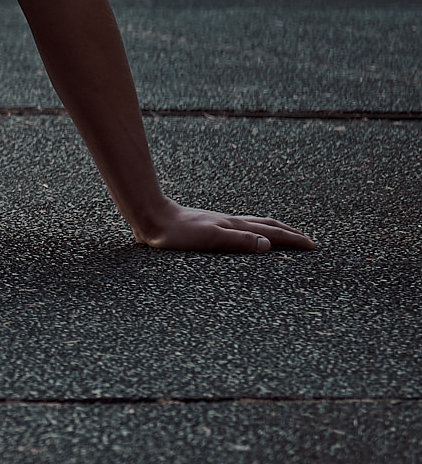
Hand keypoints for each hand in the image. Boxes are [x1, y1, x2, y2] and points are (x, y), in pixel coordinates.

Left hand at [132, 202, 315, 253]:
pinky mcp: (210, 225)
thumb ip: (238, 241)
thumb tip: (268, 245)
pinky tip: (248, 234)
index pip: (272, 233)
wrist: (151, 217)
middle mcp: (231, 222)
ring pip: (256, 224)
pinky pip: (242, 227)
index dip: (293, 240)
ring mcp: (221, 222)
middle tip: (308, 240)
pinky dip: (256, 230)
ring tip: (286, 235)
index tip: (313, 246)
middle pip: (268, 225)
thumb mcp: (209, 238)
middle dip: (290, 233)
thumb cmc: (176, 233)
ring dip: (275, 230)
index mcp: (235, 226)